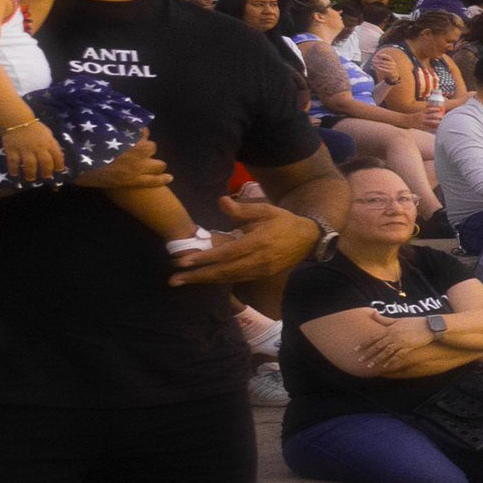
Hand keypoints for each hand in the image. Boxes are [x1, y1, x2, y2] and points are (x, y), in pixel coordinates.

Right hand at [1, 119, 64, 180]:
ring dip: (31, 173)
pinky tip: (14, 174)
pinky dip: (13, 169)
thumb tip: (58, 157)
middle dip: (46, 172)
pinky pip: (13, 162)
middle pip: (45, 162)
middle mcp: (38, 147)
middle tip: (45, 176)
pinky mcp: (12, 150)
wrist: (16, 119)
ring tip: (30, 178)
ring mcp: (25, 149)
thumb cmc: (34, 128)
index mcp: (48, 142)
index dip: (59, 164)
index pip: (57, 156)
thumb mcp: (47, 134)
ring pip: (30, 165)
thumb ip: (52, 144)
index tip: (58, 170)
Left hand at [171, 189, 323, 286]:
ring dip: (204, 280)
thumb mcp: (266, 210)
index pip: (227, 253)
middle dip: (197, 275)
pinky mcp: (261, 275)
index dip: (204, 258)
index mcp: (258, 242)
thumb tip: (221, 201)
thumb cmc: (284, 222)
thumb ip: (242, 209)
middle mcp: (258, 260)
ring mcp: (260, 270)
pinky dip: (218, 279)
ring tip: (181, 281)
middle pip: (223, 271)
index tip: (184, 261)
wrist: (308, 239)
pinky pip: (236, 279)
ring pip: (228, 278)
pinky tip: (203, 278)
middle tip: (174, 279)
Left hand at [356, 322, 448, 375]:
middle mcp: (394, 336)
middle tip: (360, 360)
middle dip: (368, 353)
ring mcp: (401, 342)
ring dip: (377, 359)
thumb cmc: (413, 322)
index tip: (355, 349)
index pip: (374, 337)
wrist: (429, 325)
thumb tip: (372, 312)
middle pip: (378, 346)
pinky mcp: (409, 347)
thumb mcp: (397, 319)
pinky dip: (392, 361)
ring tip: (370, 366)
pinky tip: (386, 366)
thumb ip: (384, 319)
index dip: (364, 343)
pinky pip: (398, 356)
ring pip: (386, 352)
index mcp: (390, 329)